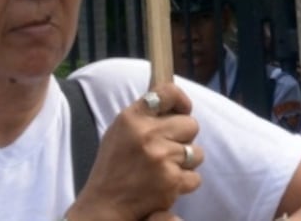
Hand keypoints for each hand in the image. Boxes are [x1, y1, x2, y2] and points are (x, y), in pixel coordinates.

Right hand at [65, 82, 204, 220]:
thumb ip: (145, 116)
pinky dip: (184, 183)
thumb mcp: (120, 132)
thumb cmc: (114, 168)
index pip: (169, 92)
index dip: (181, 100)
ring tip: (163, 170)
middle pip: (191, 125)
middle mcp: (147, 135)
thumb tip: (176, 104)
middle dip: (183, 138)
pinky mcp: (172, 181)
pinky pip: (195, 177)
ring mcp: (161, 158)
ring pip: (196, 152)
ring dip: (185, 163)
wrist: (104, 207)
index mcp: (132, 118)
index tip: (183, 110)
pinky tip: (165, 185)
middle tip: (166, 151)